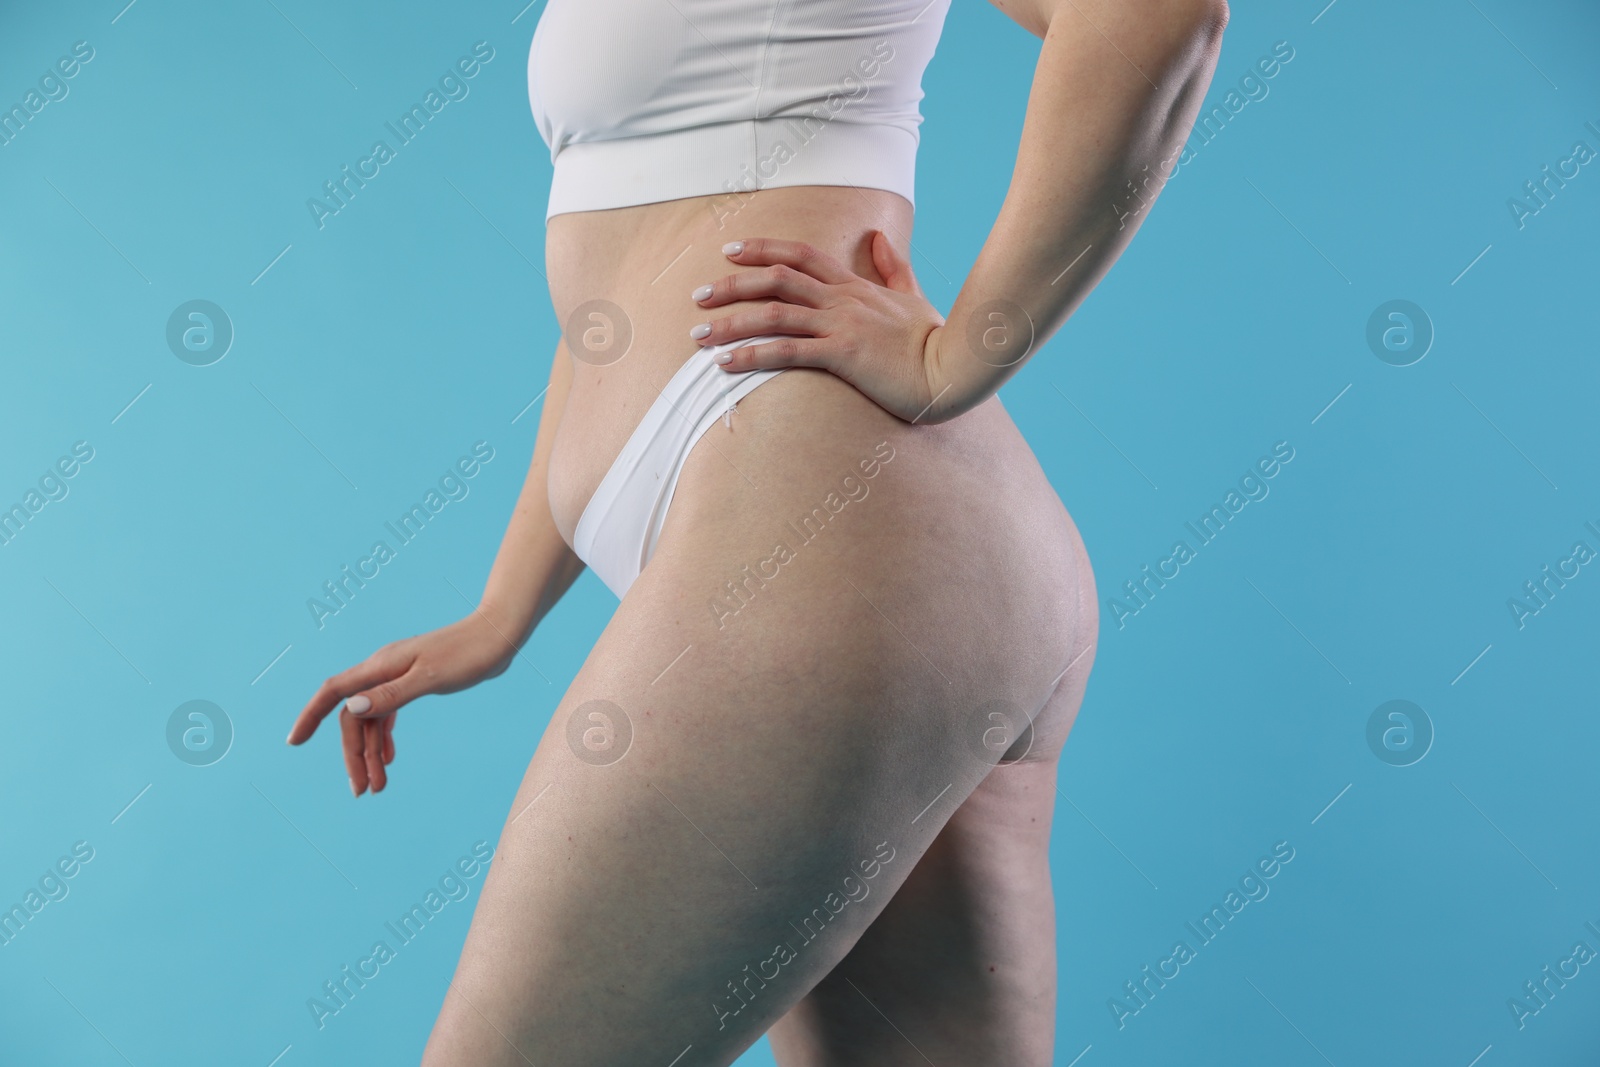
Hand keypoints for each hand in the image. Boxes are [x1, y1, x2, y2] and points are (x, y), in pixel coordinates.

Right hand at [286, 611, 519, 795]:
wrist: (498, 637)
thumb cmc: (468, 654)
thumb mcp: (431, 678)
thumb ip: (392, 695)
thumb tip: (353, 708)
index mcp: (381, 666)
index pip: (334, 692)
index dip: (310, 716)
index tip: (294, 742)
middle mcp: (383, 671)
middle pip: (354, 717)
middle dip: (353, 754)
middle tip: (363, 791)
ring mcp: (397, 676)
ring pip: (372, 719)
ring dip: (371, 753)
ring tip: (378, 786)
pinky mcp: (413, 682)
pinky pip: (387, 713)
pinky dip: (384, 738)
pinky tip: (388, 760)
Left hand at [690, 231, 952, 422]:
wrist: (955, 370)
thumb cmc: (934, 341)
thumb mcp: (912, 297)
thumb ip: (894, 266)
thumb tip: (880, 235)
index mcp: (855, 285)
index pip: (800, 254)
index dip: (762, 249)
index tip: (728, 252)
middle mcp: (843, 298)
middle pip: (776, 279)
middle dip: (731, 285)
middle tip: (697, 296)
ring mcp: (842, 324)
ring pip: (774, 314)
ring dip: (730, 323)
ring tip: (698, 336)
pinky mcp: (844, 354)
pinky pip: (788, 351)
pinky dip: (752, 355)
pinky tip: (724, 365)